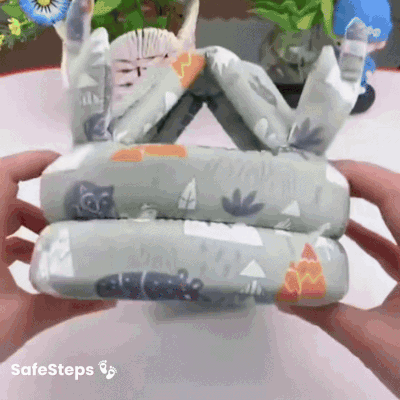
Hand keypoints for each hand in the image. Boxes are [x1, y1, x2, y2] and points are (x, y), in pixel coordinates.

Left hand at [0, 151, 115, 361]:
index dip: (33, 161)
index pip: (3, 177)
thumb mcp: (24, 320)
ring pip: (3, 219)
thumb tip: (112, 299)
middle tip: (75, 222)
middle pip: (9, 199)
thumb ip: (69, 305)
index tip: (67, 168)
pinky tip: (36, 265)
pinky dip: (16, 243)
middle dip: (44, 208)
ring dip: (31, 227)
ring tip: (59, 247)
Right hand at [277, 160, 399, 397]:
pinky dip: (371, 232)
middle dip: (356, 182)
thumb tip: (280, 294)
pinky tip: (345, 231)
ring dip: (364, 202)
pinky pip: (396, 242)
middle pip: (396, 194)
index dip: (357, 174)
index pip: (393, 193)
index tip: (318, 173)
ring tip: (324, 198)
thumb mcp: (373, 340)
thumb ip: (323, 313)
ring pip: (398, 215)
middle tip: (315, 182)